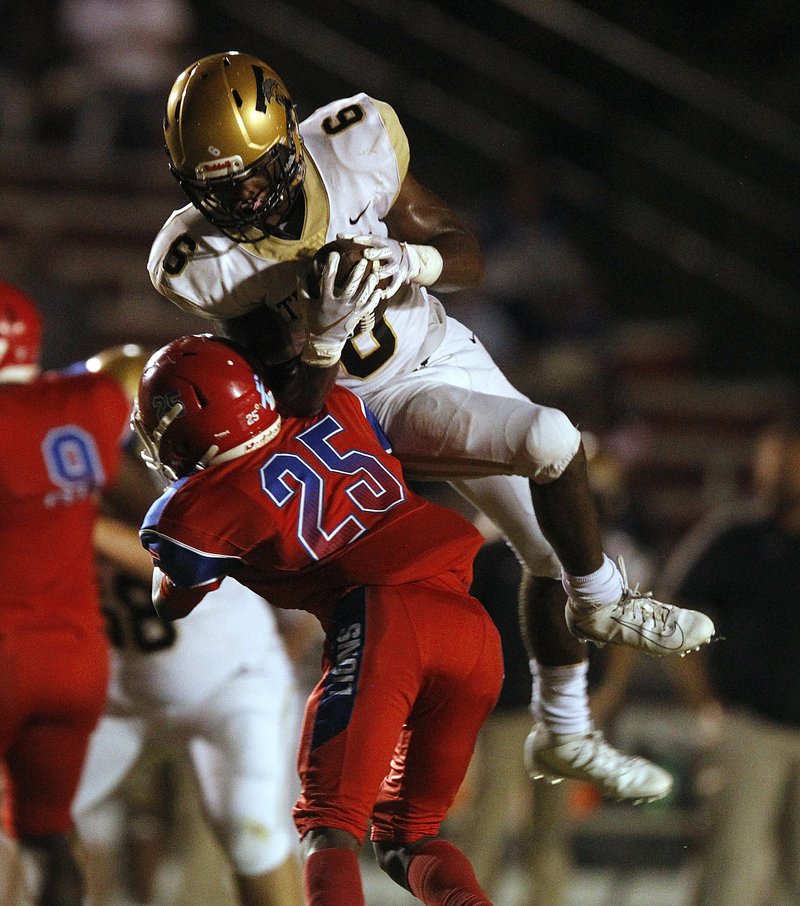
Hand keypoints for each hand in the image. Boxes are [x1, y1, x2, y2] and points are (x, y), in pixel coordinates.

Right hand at [302, 250, 380, 366]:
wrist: (324, 342)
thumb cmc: (313, 321)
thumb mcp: (305, 305)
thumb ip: (302, 288)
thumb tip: (300, 271)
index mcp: (325, 301)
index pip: (328, 280)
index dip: (331, 266)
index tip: (334, 254)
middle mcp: (339, 305)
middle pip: (350, 286)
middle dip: (357, 272)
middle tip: (363, 260)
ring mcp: (350, 312)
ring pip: (363, 296)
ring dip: (369, 284)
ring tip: (375, 273)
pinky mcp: (357, 317)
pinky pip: (368, 307)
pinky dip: (374, 299)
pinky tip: (380, 290)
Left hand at [345, 234, 420, 299]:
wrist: (408, 258)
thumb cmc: (382, 250)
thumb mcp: (373, 242)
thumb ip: (356, 239)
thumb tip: (337, 235)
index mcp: (382, 243)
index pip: (373, 239)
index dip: (364, 239)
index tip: (354, 240)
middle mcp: (390, 253)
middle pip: (384, 251)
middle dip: (376, 253)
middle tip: (366, 254)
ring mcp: (396, 265)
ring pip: (391, 268)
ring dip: (383, 271)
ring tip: (375, 274)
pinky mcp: (399, 277)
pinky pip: (395, 284)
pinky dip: (390, 290)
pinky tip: (382, 295)